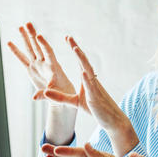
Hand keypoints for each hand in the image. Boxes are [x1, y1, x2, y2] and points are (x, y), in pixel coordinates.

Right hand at [7, 22, 75, 101]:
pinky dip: (16, 51)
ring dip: (25, 38)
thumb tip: (34, 98)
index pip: (48, 52)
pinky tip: (9, 42)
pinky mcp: (31, 69)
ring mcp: (37, 65)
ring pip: (30, 49)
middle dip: (33, 35)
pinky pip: (22, 59)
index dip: (44, 44)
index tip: (39, 35)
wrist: (62, 95)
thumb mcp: (57, 95)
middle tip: (28, 23)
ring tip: (20, 26)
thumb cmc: (63, 94)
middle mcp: (45, 63)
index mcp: (54, 67)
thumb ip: (46, 94)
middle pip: (38, 46)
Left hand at [43, 37, 138, 156]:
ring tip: (75, 48)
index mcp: (87, 79)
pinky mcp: (95, 97)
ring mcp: (95, 87)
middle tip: (68, 37)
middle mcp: (92, 80)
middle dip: (76, 48)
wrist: (112, 119)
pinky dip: (87, 78)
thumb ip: (60, 97)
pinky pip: (91, 86)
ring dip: (81, 59)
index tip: (68, 38)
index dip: (74, 49)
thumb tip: (45, 92)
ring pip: (88, 70)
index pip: (80, 61)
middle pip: (83, 61)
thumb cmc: (96, 109)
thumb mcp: (75, 102)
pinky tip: (83, 71)